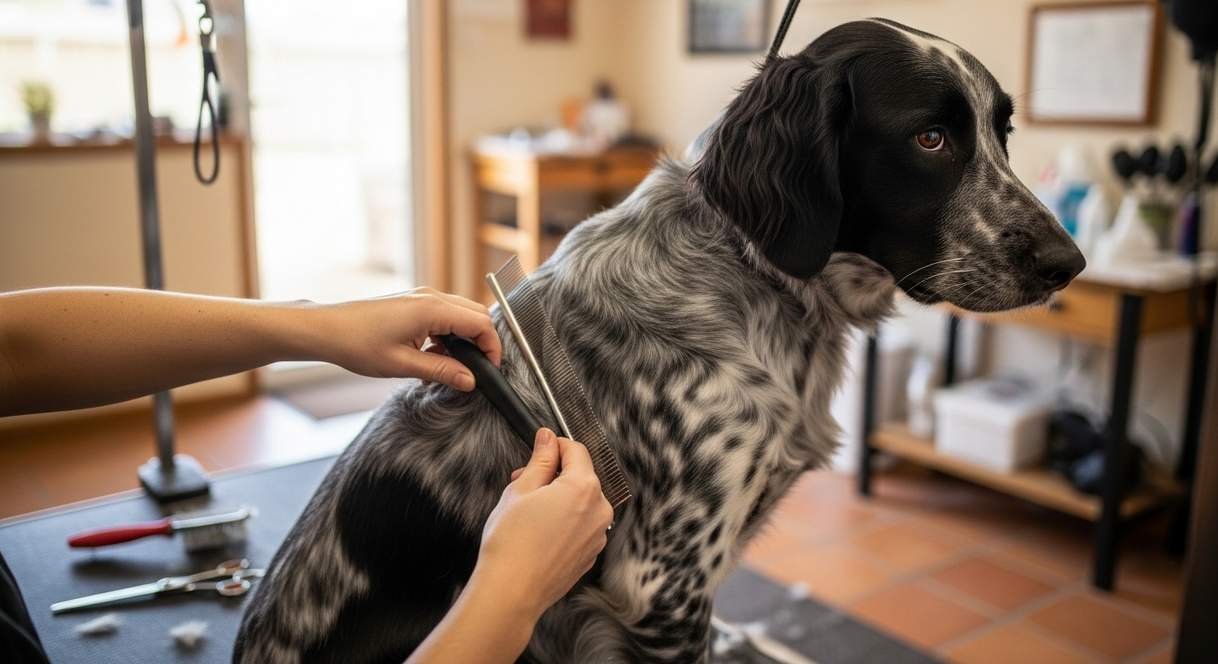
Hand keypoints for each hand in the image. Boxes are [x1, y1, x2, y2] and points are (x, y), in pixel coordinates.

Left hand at [314, 287, 500, 390]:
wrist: (326, 329)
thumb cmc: (357, 344)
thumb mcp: (403, 365)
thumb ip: (442, 371)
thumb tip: (471, 381)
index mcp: (432, 309)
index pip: (481, 323)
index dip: (492, 348)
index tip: (491, 370)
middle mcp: (431, 297)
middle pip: (476, 315)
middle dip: (481, 343)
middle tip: (475, 371)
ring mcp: (422, 297)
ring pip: (461, 315)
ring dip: (463, 340)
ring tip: (447, 367)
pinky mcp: (414, 303)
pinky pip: (444, 316)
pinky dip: (447, 336)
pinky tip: (431, 357)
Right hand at [471, 428, 613, 622]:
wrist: (511, 592)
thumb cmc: (512, 542)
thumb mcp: (521, 490)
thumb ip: (540, 460)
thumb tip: (548, 439)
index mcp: (584, 488)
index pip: (577, 451)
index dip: (555, 445)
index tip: (540, 446)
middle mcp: (600, 511)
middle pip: (581, 477)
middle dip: (554, 474)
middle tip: (522, 481)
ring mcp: (597, 536)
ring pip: (581, 503)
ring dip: (559, 498)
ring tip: (527, 510)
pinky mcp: (590, 555)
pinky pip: (580, 526)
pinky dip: (564, 521)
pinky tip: (538, 532)